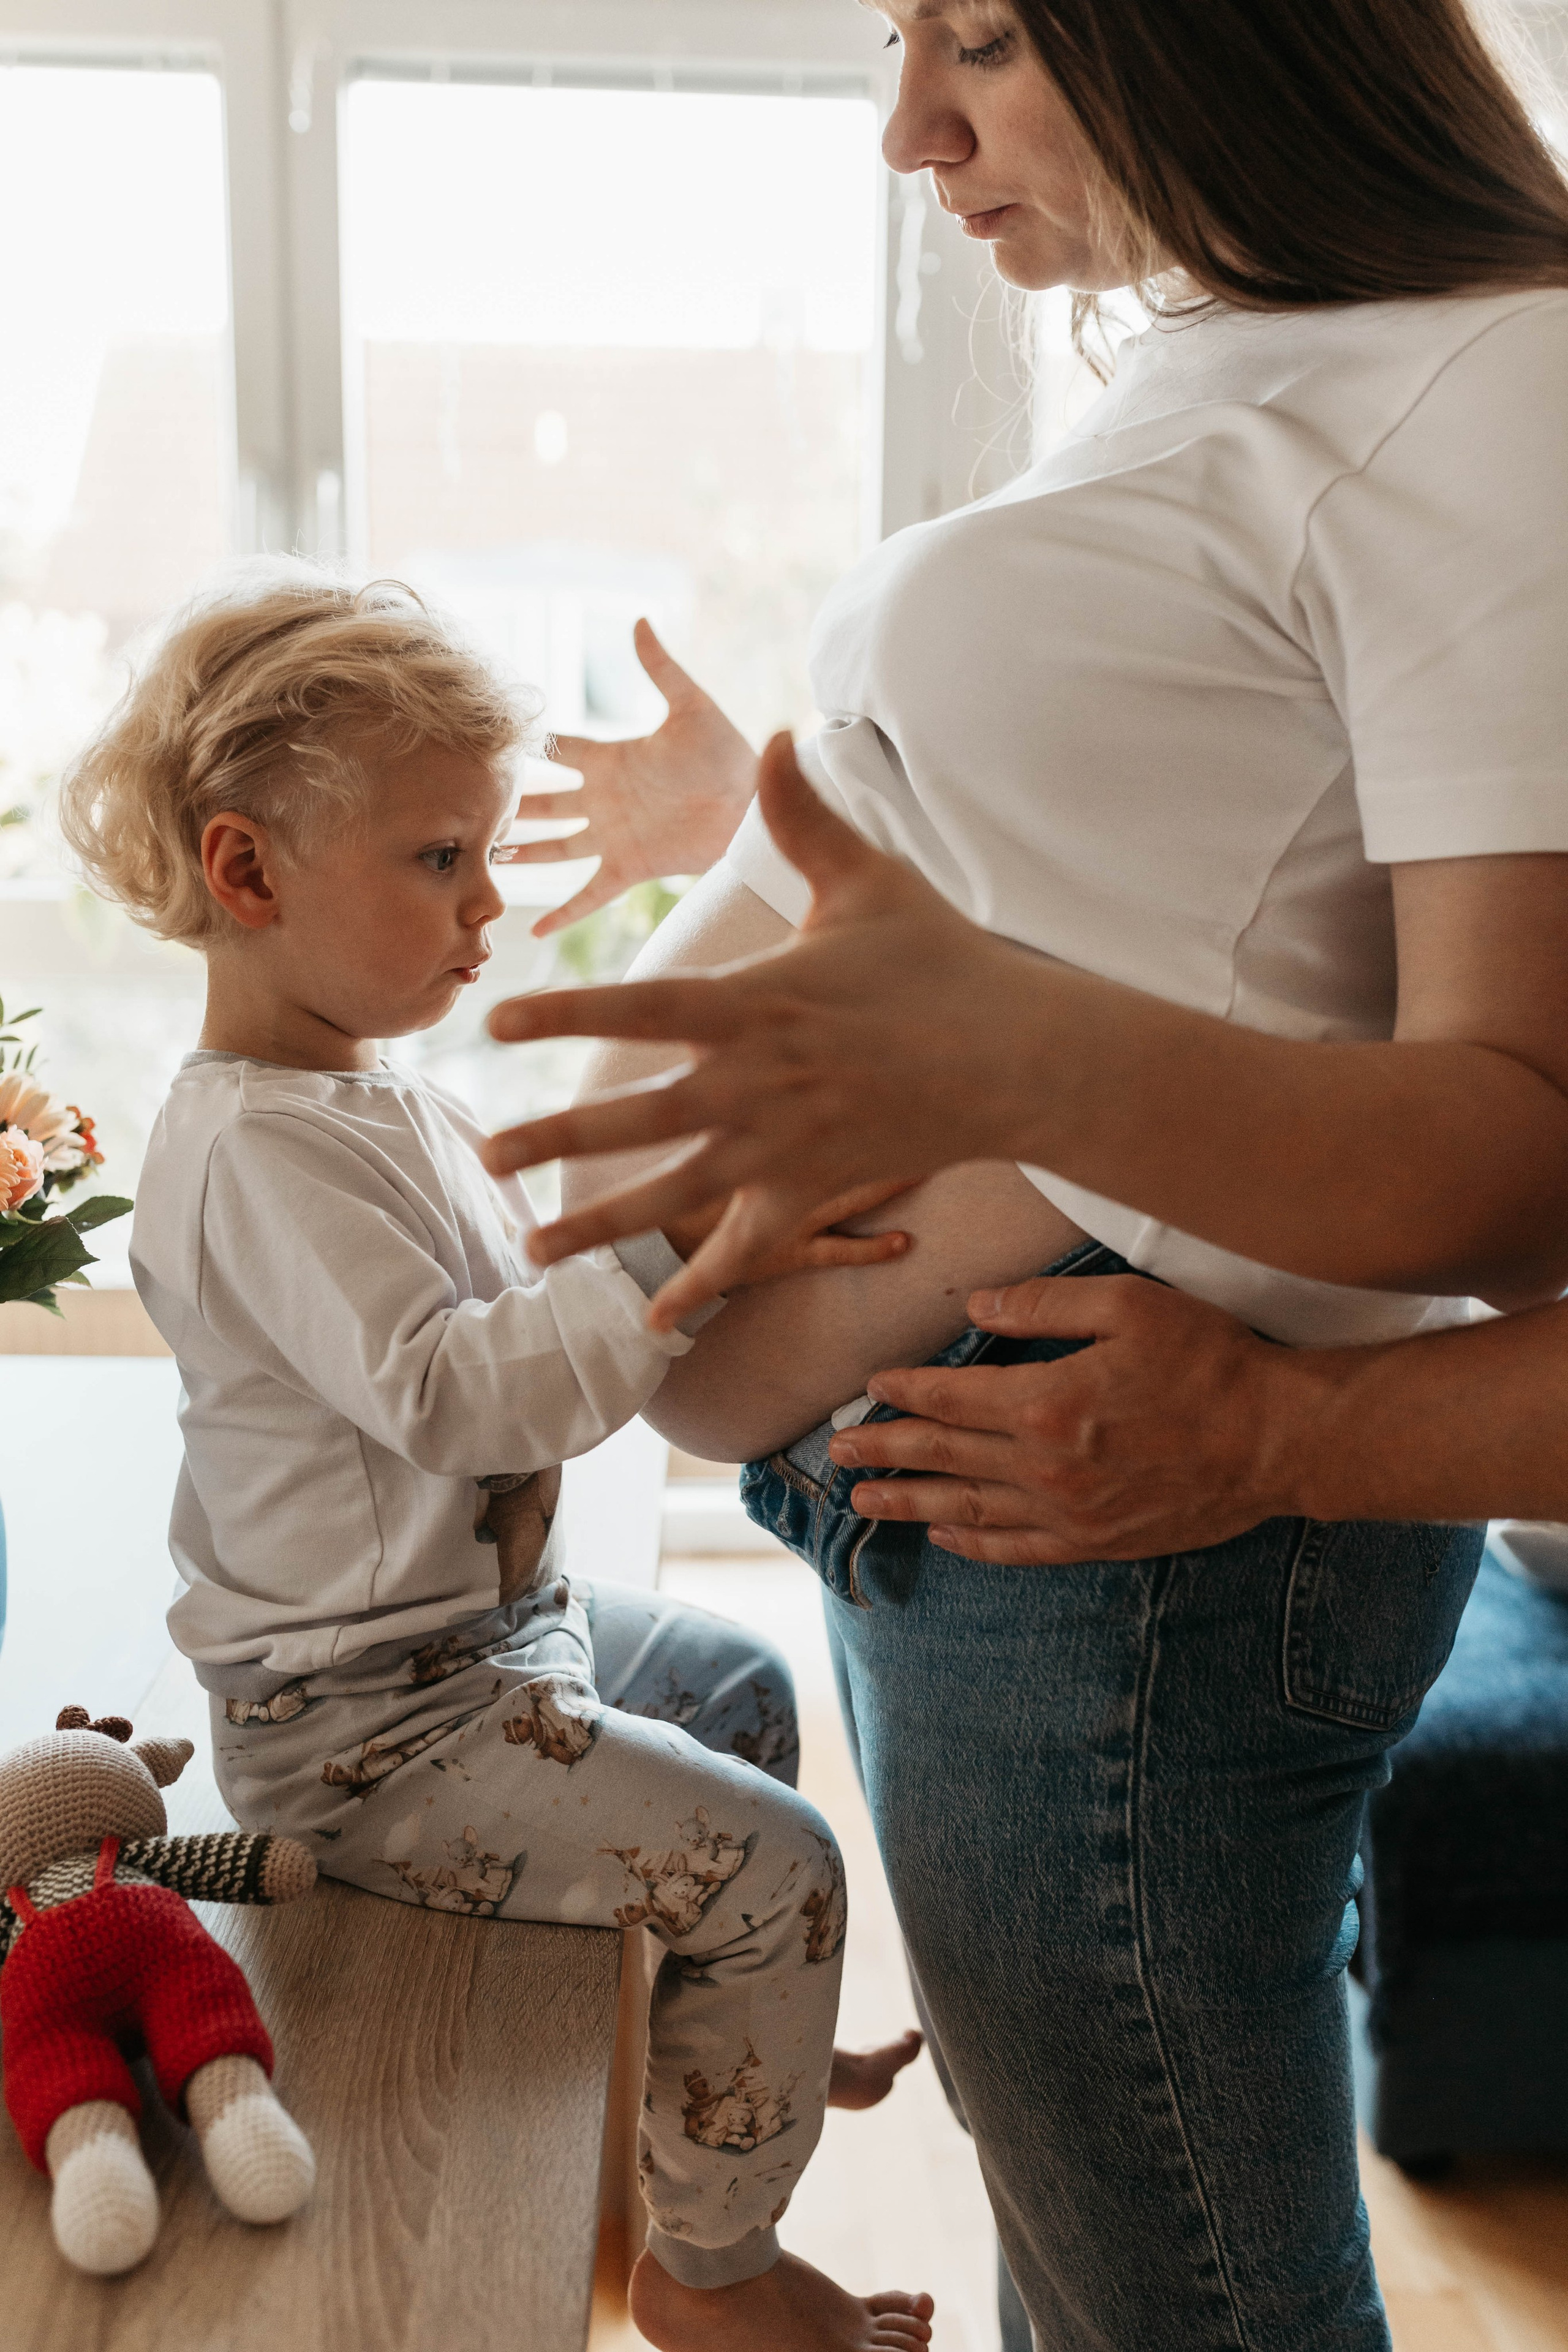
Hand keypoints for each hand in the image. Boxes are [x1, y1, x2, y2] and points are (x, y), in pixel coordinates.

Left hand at [484, 734, 1031, 1325]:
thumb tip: (775, 732)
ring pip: (671, 1193)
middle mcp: (756, 1083)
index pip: (641, 1009)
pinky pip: (746, 1248)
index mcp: (756, 1003)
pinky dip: (700, 1285)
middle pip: (636, 1118)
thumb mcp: (871, 880)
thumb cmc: (945, 963)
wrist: (1019, 1057)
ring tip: (530, 1243)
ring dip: (597, 1222)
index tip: (495, 1022)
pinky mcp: (813, 1190)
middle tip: (484, 1157)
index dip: (564, 1013)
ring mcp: (782, 1147)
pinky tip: (653, 1320)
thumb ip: (804, 816)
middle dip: (554, 1139)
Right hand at [507, 620, 756, 935]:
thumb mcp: (690, 706)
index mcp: (613, 758)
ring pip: (555, 847)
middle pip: (545, 801)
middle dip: (510, 804)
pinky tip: (534, 931)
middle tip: (466, 806)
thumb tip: (638, 619)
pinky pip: (588, 894)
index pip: (559, 748)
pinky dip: (563, 914)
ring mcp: (614, 836)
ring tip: (485, 859)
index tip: (486, 742)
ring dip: (524, 853)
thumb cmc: (728, 753)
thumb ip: (659, 668)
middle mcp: (606, 799)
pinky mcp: (629, 868)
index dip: (527, 745)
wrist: (756, 806)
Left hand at [825, 1274, 1313, 1561]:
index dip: (905, 1391)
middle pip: (944, 1457)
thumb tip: (976, 1308)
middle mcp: (1046, 1468)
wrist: (1278, 1440)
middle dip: (884, 1449)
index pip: (951, 1399)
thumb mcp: (1128, 1305)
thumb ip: (1043, 1305)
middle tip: (836, 1448)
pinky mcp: (1097, 1544)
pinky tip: (943, 1534)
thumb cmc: (1209, 1361)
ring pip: (967, 1510)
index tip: (870, 1384)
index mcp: (1047, 1405)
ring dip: (909, 1501)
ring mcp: (1069, 1514)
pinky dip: (972, 1544)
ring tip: (863, 1499)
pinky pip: (1016, 1550)